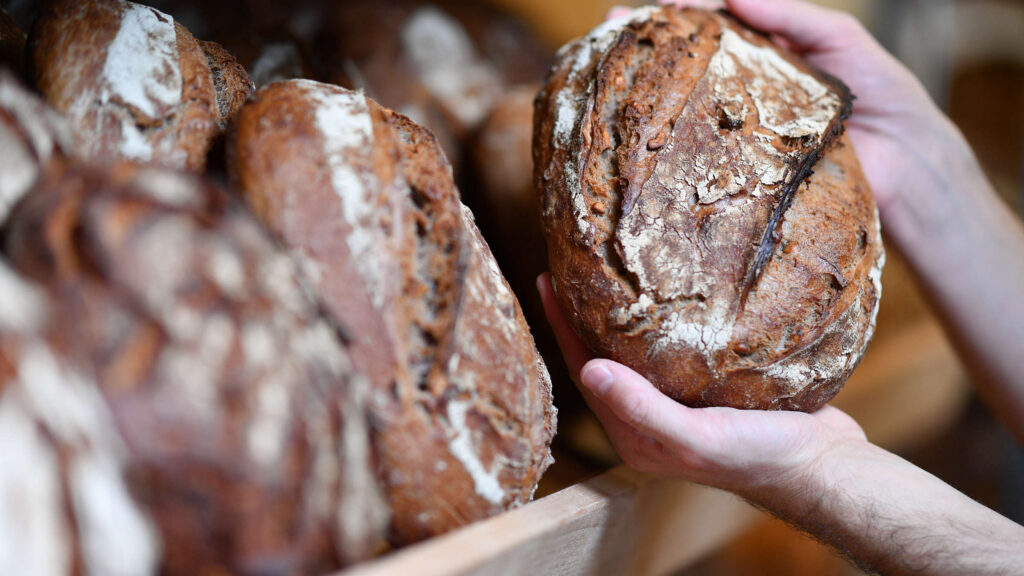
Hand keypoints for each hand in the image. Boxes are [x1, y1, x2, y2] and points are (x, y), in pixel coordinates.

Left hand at [537, 273, 864, 496]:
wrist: (825, 465)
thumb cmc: (762, 458)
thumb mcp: (698, 438)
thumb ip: (644, 409)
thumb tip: (589, 370)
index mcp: (635, 434)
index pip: (584, 371)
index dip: (561, 327)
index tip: (546, 281)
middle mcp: (651, 417)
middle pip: (603, 355)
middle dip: (582, 314)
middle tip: (570, 263)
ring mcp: (680, 400)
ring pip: (638, 348)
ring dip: (620, 311)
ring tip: (609, 266)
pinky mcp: (711, 384)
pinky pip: (676, 345)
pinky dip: (664, 316)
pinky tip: (668, 285)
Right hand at [630, 0, 966, 222]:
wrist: (906, 162)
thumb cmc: (880, 94)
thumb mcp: (838, 39)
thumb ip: (791, 15)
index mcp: (761, 54)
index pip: (711, 24)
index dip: (677, 11)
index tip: (647, 4)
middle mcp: (741, 92)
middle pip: (685, 64)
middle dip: (645, 44)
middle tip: (609, 31)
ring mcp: (736, 132)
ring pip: (684, 109)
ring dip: (646, 93)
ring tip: (609, 76)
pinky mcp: (741, 172)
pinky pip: (701, 156)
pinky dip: (669, 146)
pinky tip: (640, 139)